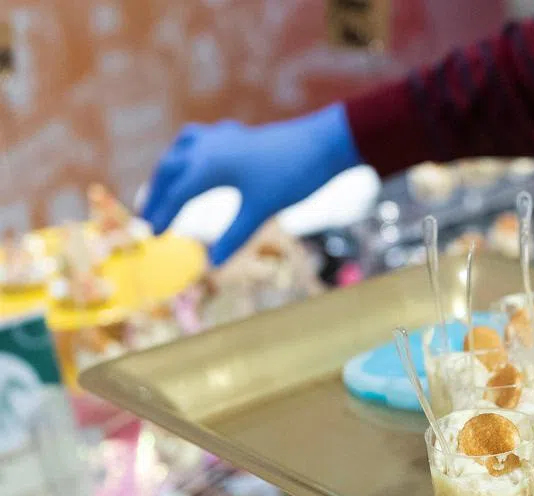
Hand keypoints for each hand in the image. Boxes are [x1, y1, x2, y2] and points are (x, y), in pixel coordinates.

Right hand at [141, 104, 360, 265]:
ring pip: (182, 151)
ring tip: (162, 190)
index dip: (161, 215)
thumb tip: (212, 262)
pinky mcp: (238, 135)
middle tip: (147, 218)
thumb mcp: (263, 210)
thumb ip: (236, 235)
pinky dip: (188, 155)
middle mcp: (209, 146)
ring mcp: (223, 136)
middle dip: (156, 194)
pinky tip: (196, 162)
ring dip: (169, 171)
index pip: (176, 194)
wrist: (327, 142)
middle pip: (170, 170)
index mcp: (209, 165)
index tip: (150, 236)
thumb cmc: (293, 176)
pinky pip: (200, 142)